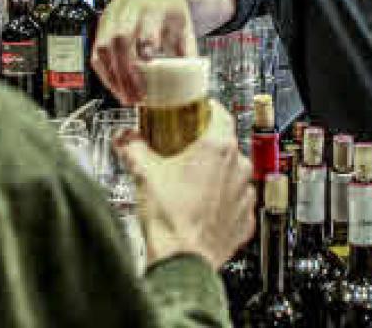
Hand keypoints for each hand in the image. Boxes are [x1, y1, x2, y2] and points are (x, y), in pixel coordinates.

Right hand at [91, 0, 198, 103]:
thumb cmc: (171, 9)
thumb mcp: (184, 25)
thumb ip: (187, 50)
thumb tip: (192, 80)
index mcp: (155, 7)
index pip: (146, 29)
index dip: (146, 51)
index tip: (151, 73)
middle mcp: (130, 9)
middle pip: (120, 40)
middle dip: (126, 72)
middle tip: (136, 97)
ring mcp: (113, 16)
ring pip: (103, 47)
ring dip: (113, 76)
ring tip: (126, 97)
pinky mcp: (103, 24)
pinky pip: (96, 51)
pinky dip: (104, 72)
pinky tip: (115, 87)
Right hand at [117, 100, 254, 269]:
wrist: (182, 262)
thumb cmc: (170, 220)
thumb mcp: (144, 174)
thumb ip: (133, 148)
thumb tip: (125, 139)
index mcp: (218, 148)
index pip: (220, 113)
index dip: (205, 110)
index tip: (194, 112)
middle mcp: (238, 168)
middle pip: (225, 144)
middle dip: (204, 146)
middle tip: (182, 153)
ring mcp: (244, 194)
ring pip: (232, 174)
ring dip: (215, 176)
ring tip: (189, 185)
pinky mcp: (245, 219)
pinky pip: (236, 202)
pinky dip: (221, 202)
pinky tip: (200, 208)